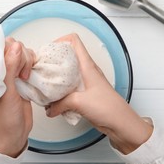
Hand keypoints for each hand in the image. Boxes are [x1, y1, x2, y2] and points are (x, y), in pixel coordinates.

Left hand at [0, 37, 35, 157]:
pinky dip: (32, 66)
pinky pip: (29, 63)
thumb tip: (15, 46)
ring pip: (22, 53)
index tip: (14, 62)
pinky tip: (30, 76)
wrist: (13, 134)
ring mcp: (11, 73)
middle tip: (20, 74)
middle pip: (12, 46)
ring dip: (27, 61)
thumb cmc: (4, 118)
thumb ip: (10, 68)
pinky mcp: (21, 78)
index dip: (8, 49)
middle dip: (21, 56)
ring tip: (25, 78)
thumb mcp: (6, 92)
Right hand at [46, 34, 152, 153]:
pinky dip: (61, 93)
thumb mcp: (78, 102)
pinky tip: (55, 101)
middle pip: (67, 57)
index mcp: (87, 65)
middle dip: (53, 62)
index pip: (74, 41)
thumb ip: (59, 104)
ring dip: (56, 80)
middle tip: (43, 70)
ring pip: (67, 74)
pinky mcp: (85, 95)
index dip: (60, 42)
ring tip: (46, 86)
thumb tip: (49, 108)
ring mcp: (86, 82)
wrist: (120, 123)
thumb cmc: (108, 107)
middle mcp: (86, 71)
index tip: (48, 52)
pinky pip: (69, 89)